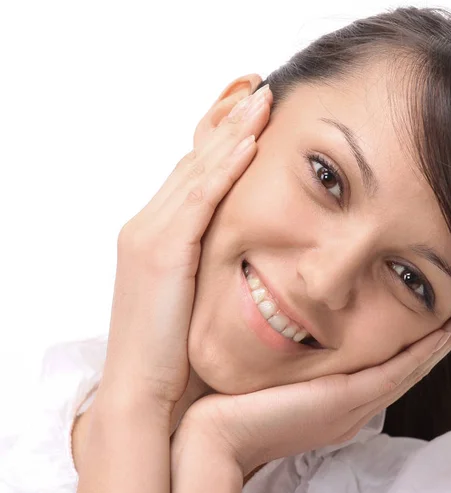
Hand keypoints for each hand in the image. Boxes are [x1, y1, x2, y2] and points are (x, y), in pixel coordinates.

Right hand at [97, 82, 272, 413]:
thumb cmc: (172, 355)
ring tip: (262, 101)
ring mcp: (149, 237)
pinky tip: (249, 145)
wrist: (142, 396)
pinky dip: (223, 171)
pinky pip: (198, 202)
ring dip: (231, 134)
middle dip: (228, 125)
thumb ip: (208, 268)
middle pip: (193, 163)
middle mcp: (146, 227)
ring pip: (196, 173)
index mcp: (156, 238)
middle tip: (260, 92)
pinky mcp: (160, 254)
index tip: (253, 118)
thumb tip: (244, 256)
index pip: (193, 178)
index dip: (221, 143)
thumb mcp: (192, 299)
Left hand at [173, 308, 450, 476]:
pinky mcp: (348, 400)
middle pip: (409, 367)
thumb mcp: (275, 374)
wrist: (220, 434)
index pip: (388, 366)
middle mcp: (356, 405)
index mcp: (341, 401)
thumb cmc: (238, 401)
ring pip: (410, 368)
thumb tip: (294, 327)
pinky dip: (422, 352)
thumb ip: (294, 358)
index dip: (417, 343)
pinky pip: (395, 372)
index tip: (438, 314)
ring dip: (441, 341)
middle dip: (440, 339)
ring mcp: (356, 406)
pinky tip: (443, 331)